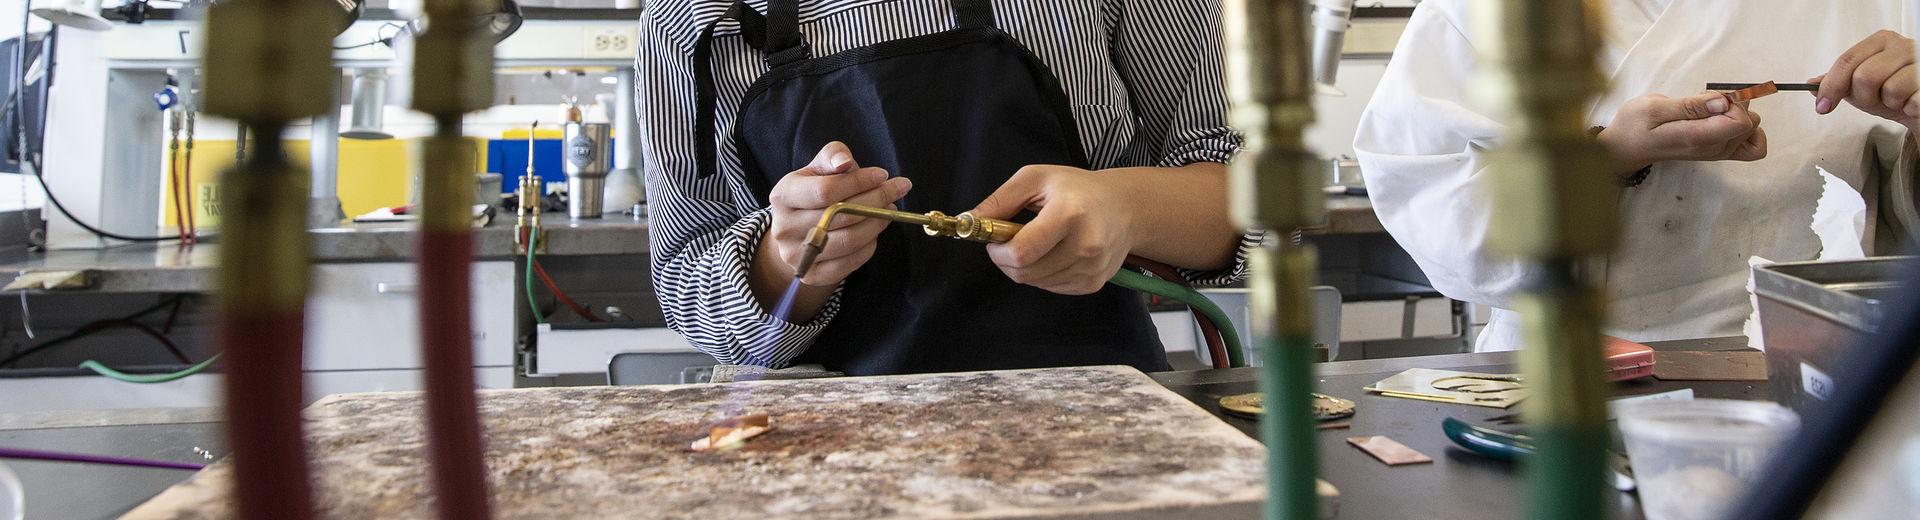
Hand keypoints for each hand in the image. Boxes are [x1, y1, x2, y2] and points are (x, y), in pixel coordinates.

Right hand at [761, 141, 912, 286]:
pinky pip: (851, 263)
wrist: (797, 232)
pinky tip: (874, 231)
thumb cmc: (813, 193)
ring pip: (849, 240)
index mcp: (783, 196)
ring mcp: (796, 255)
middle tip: (898, 190)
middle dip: (876, 200)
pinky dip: (869, 246)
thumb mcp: (818, 169)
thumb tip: (844, 161)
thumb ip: (833, 156)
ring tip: (888, 209)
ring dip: (877, 223)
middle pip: (840, 216)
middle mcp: (784, 228)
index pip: (825, 191)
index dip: (858, 182)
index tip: (882, 175)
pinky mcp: (812, 276)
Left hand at [969, 165, 1137, 294]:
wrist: (1125, 209)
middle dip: (1007, 261)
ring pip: (1035, 283)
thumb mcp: (1035, 179)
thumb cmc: (1076, 188)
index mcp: (1069, 214)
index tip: (995, 241)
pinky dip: (1042, 274)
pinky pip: (1051, 287)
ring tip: (1036, 243)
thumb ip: (999, 200)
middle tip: (1010, 242)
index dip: (999, 252)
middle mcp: (1084, 245)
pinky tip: (1053, 253)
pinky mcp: (1093, 284)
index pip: (1022, 252)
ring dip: (1024, 267)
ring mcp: (1091, 268)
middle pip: (1025, 273)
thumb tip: (968, 222)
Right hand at [1596, 92, 1766, 174]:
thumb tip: (1723, 102)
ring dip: (1738, 113)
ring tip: (1708, 108)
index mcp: (1698, 138)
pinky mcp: (1717, 153)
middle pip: (1750, 124)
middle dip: (1736, 104)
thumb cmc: (1634, 125)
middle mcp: (1713, 149)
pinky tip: (1725, 119)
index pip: (1741, 122)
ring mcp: (1716, 153)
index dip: (1734, 101)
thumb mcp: (1653, 107)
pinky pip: (1751, 147)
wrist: (1624, 149)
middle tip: (1706, 99)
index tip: (1710, 95)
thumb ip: (1690, 106)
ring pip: (1752, 131)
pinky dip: (1747, 130)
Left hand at [1813, 30, 1918, 132]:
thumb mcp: (1860, 85)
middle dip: (1864, 97)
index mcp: (1882, 41)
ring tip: (1897, 99)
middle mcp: (1904, 46)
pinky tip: (1910, 103)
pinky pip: (1912, 102)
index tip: (1822, 106)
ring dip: (1890, 103)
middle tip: (1875, 100)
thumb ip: (1837, 82)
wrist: (1918, 105)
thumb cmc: (1891, 91)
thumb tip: (1811, 84)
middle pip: (1865, 76)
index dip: (1831, 86)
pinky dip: (1908, 109)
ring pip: (1892, 89)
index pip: (1847, 60)